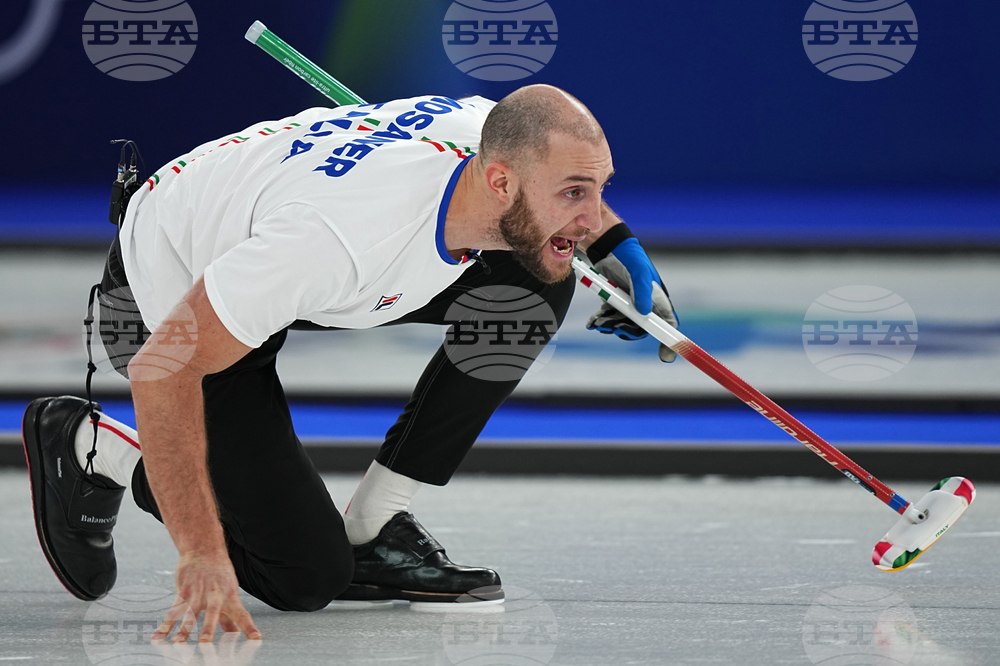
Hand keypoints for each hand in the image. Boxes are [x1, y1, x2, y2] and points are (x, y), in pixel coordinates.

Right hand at [153, 549, 260, 642]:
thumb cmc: (219, 573)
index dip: (249, 626)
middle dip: (209, 626)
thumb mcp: (229, 591)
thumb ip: (229, 615)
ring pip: (190, 611)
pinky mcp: (184, 591)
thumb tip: (235, 632)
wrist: (204, 549)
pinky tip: (159, 635)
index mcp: (230, 596)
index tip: (256, 638)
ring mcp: (198, 592)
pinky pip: (174, 609)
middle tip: (205, 640)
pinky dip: (166, 623)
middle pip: (214, 612)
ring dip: (184, 627)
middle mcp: (215, 595)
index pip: (242, 614)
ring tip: (179, 641)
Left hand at [585, 228, 678, 361]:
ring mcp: (629, 305)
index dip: (669, 340)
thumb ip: (642, 291)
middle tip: (612, 328)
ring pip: (622, 325)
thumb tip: (644, 313)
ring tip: (598, 323)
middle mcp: (645, 304)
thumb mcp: (638, 272)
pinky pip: (609, 318)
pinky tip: (592, 321)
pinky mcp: (614, 302)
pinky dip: (601, 321)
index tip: (666, 356)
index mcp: (657, 299)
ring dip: (610, 327)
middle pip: (640, 329)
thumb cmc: (629, 258)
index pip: (668, 324)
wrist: (608, 248)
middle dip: (626, 332)